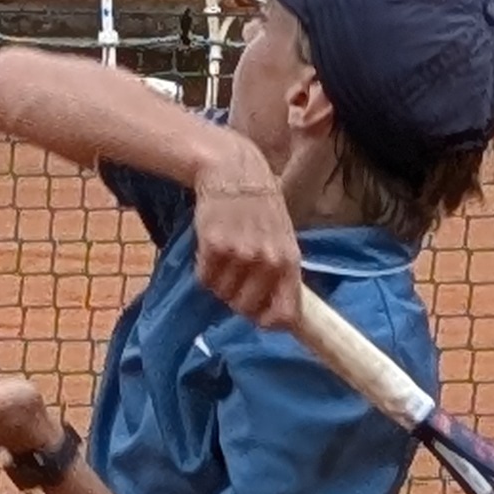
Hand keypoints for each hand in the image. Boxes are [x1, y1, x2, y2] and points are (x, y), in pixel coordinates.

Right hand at [190, 138, 302, 330]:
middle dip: (237, 299)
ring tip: (224, 257)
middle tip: (235, 278)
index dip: (269, 323)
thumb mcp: (282, 238)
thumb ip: (281, 273)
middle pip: (246, 308)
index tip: (258, 318)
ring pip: (222, 294)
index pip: (285, 314)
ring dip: (219, 282)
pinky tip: (211, 249)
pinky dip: (204, 270)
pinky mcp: (215, 247)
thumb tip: (276, 314)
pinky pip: (205, 279)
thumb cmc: (260, 207)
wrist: (234, 170)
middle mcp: (268, 261)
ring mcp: (241, 255)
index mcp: (289, 261)